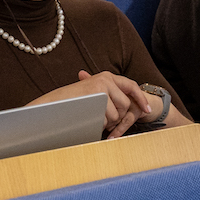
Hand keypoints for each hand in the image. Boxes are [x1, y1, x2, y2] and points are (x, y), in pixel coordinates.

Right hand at [33, 71, 153, 136]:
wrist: (51, 104)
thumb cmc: (71, 102)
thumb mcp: (91, 93)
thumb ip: (107, 95)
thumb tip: (125, 106)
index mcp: (106, 76)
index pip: (131, 86)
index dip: (140, 98)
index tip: (147, 110)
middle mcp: (106, 78)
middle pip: (125, 104)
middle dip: (118, 117)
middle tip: (105, 121)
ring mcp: (102, 86)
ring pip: (116, 114)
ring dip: (107, 122)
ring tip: (93, 118)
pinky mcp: (97, 95)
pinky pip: (107, 118)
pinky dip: (100, 124)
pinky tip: (89, 119)